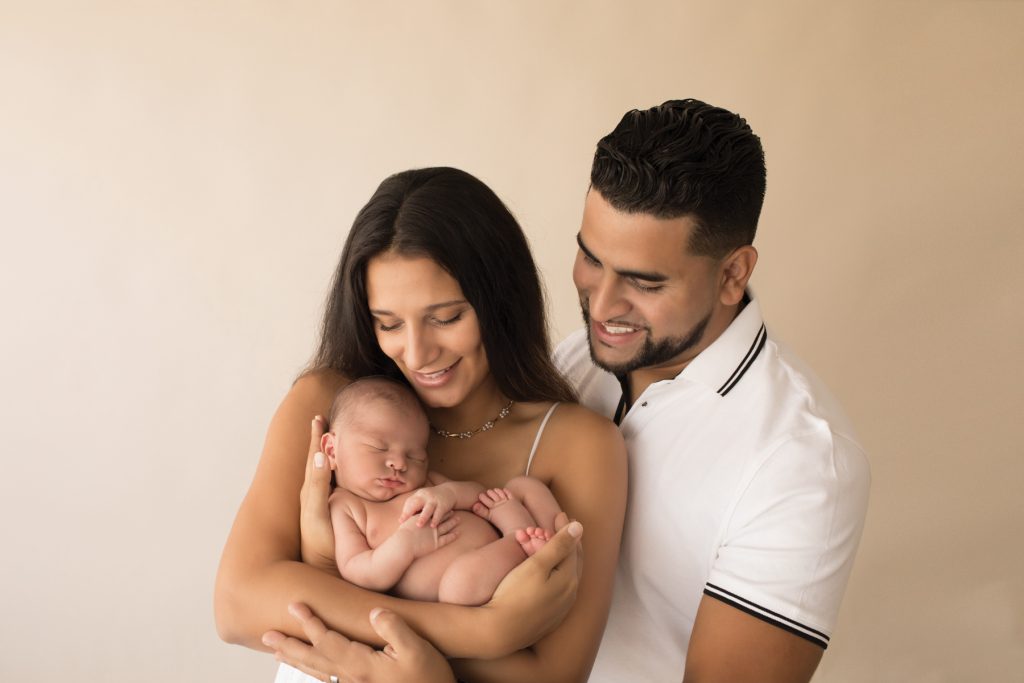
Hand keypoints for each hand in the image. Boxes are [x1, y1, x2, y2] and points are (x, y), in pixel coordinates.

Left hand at [263, 603, 455, 682]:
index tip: (293, 605)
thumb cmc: (430, 679)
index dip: (309, 622)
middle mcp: (353, 679)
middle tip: (266, 634)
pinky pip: (328, 681)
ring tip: (277, 652)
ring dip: (295, 660)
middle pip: (314, 659)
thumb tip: (373, 612)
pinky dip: (312, 674)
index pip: (328, 640)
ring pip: (317, 672)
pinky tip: (309, 671)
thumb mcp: (417, 649)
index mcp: (362, 665)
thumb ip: (394, 628)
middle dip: (289, 645)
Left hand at [299, 415, 336, 572]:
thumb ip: (318, 485)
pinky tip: (342, 473)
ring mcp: (321, 504)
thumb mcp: (317, 512)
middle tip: (324, 422)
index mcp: (310, 489)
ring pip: (324, 472)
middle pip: (318, 460)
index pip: (314, 456)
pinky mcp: (330, 513)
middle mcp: (314, 494)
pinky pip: (332, 484)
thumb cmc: (320, 543)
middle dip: (321, 441)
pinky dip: (335, 471)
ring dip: (327, 454)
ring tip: (332, 441)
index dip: (316, 437)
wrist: (322, 569)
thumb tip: (322, 455)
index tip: (318, 417)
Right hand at [394, 514, 459, 557]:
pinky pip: (447, 539)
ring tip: (458, 519)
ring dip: (453, 522)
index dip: (439, 510)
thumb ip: (409, 519)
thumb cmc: (403, 534)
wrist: (404, 543)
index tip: (443, 507)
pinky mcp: (436, 543)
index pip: (434, 513)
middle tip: (453, 511)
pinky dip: (453, 536)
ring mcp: (435, 533)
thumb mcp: (406, 523)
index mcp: (424, 519)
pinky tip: (458, 533)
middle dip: (448, 514)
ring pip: (446, 526)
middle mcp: (431, 525)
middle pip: (442, 518)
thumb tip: (407, 517)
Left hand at [398, 486, 456, 527]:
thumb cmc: (431, 500)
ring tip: (418, 525)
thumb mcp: (422, 500)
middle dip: (409, 512)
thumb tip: (402, 521)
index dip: (405, 512)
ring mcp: (435, 500)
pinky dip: (436, 519)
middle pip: (416, 504)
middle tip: (404, 522)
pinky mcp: (443, 504)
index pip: (409, 503)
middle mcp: (425, 496)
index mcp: (418, 495)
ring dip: (423, 517)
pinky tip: (433, 526)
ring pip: (428, 508)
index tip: (400, 521)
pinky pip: (439, 512)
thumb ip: (414, 509)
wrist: (449, 491)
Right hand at [480, 513, 582, 654]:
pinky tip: (550, 574)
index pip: (573, 547)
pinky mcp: (550, 619)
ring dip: (563, 559)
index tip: (560, 514)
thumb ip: (559, 545)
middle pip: (573, 562)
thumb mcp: (537, 565)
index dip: (567, 529)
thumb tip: (579, 527)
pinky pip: (559, 591)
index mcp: (569, 579)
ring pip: (567, 577)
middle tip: (562, 525)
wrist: (499, 631)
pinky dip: (557, 575)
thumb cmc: (514, 594)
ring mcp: (560, 609)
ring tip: (556, 546)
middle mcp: (570, 595)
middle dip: (568, 542)